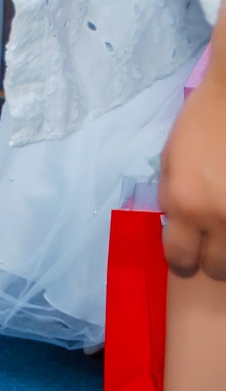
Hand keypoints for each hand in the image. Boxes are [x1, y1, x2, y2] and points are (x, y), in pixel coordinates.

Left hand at [163, 70, 225, 279]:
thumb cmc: (201, 122)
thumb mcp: (170, 161)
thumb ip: (173, 198)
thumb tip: (177, 226)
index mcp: (186, 205)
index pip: (180, 258)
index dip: (182, 262)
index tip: (188, 260)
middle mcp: (221, 216)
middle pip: (219, 267)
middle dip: (215, 262)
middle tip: (216, 247)